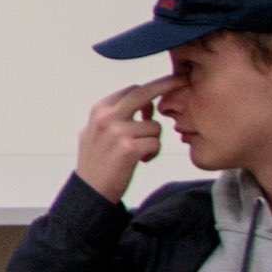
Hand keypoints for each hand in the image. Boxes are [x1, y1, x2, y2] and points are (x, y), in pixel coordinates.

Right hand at [71, 80, 168, 201]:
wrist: (89, 191)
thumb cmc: (96, 162)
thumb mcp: (94, 131)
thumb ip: (113, 115)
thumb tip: (140, 101)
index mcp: (99, 110)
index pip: (131, 90)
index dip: (152, 89)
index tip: (168, 83)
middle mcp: (106, 117)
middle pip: (143, 93)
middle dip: (166, 84)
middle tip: (182, 80)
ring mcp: (117, 132)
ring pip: (154, 126)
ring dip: (153, 140)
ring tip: (140, 153)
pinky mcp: (128, 149)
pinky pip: (156, 143)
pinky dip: (153, 153)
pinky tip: (141, 161)